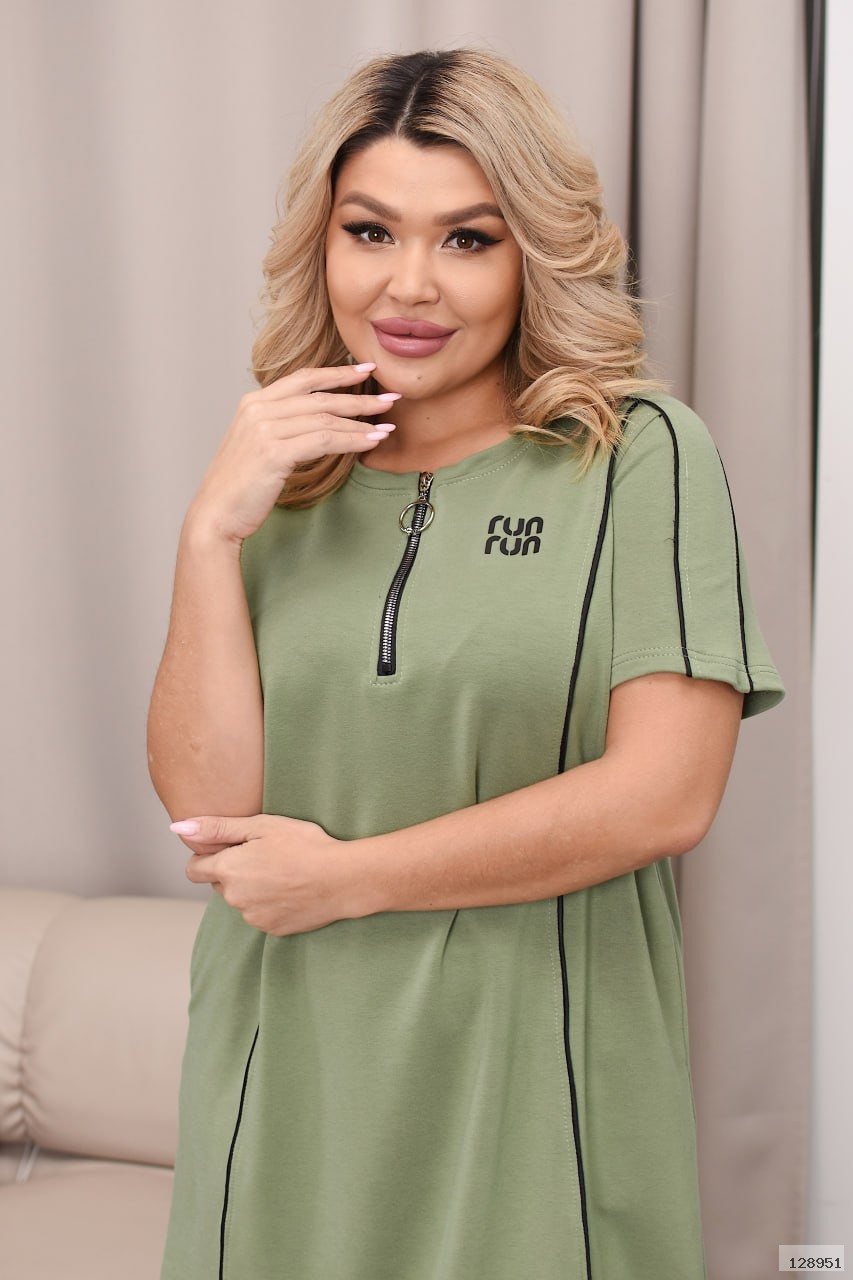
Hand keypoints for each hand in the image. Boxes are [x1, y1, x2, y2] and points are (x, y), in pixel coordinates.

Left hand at [171, 813, 357, 935]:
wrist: (343, 878)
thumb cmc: (305, 845)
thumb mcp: (261, 826)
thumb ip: (217, 828)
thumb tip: (178, 827)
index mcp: (228, 871)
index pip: (193, 869)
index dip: (208, 855)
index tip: (231, 846)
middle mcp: (234, 899)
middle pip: (219, 883)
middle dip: (233, 869)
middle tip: (265, 854)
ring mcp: (253, 917)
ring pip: (241, 899)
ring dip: (252, 886)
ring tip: (283, 871)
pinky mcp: (272, 929)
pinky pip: (260, 913)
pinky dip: (269, 902)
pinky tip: (291, 888)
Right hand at [186, 363, 399, 544]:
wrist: (216, 515)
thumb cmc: (240, 487)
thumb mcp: (258, 446)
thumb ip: (281, 427)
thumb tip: (318, 422)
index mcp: (253, 402)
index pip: (303, 378)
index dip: (337, 372)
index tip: (366, 369)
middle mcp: (257, 410)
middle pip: (319, 396)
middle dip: (359, 396)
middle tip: (390, 398)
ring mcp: (264, 429)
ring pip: (325, 418)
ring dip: (361, 422)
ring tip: (387, 426)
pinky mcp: (274, 452)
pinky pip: (324, 440)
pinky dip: (352, 440)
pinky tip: (370, 442)